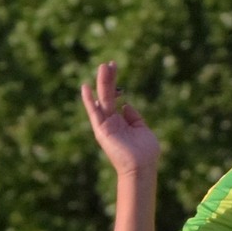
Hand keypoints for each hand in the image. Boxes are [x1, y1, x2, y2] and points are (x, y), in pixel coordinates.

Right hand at [81, 61, 160, 177]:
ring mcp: (106, 125)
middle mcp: (111, 121)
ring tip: (103, 67)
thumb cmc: (145, 152)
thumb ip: (134, 116)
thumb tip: (126, 104)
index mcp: (120, 120)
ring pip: (103, 99)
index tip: (115, 66)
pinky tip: (86, 87)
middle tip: (109, 62)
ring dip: (102, 83)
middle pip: (108, 94)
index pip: (115, 96)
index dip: (115, 82)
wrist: (142, 168)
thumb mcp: (143, 129)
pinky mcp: (102, 130)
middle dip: (109, 78)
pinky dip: (89, 101)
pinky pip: (94, 113)